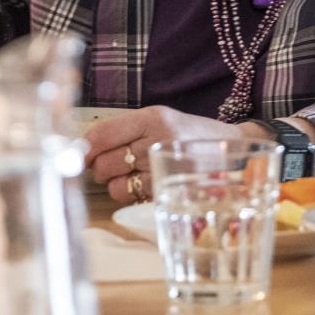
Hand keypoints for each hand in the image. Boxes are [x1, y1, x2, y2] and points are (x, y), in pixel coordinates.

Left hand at [83, 106, 247, 204]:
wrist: (233, 149)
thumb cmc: (189, 134)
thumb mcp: (160, 119)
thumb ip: (123, 130)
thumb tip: (83, 150)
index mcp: (153, 117)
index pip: (102, 134)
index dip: (84, 148)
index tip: (81, 154)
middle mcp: (158, 140)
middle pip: (105, 162)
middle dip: (100, 168)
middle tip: (111, 165)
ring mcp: (166, 167)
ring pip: (115, 184)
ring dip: (115, 184)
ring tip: (130, 175)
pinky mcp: (170, 189)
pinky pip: (131, 197)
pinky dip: (129, 194)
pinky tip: (142, 184)